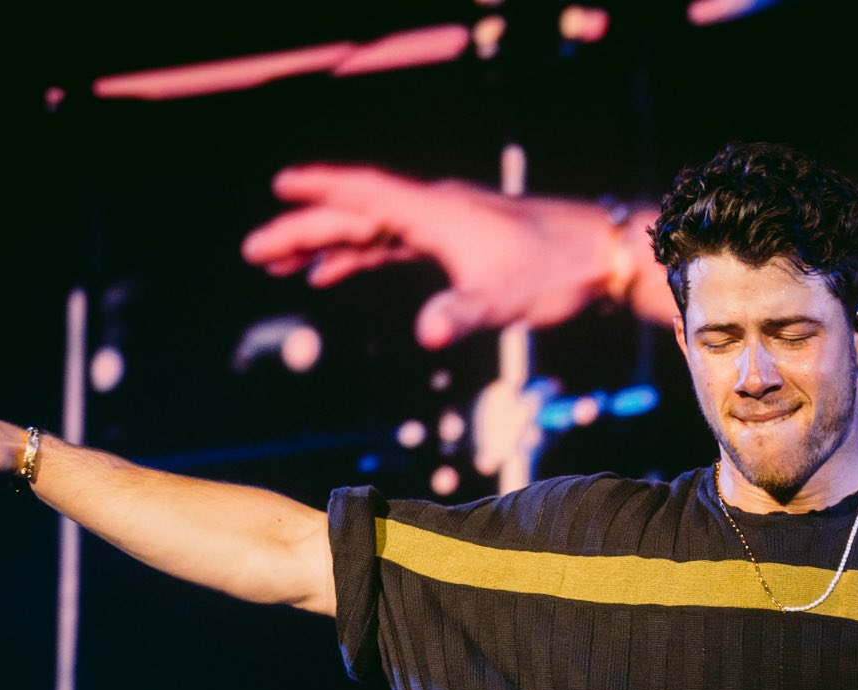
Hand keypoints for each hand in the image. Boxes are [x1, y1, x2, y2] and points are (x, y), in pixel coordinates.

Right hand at [241, 166, 631, 347]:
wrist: (601, 255)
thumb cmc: (555, 271)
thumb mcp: (504, 299)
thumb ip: (461, 315)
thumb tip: (428, 334)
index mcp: (435, 213)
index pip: (364, 194)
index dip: (320, 191)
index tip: (279, 187)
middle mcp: (434, 210)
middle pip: (356, 214)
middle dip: (305, 231)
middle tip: (256, 252)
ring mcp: (445, 224)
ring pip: (371, 229)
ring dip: (327, 246)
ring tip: (283, 265)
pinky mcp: (457, 241)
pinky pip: (394, 243)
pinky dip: (361, 256)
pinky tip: (335, 273)